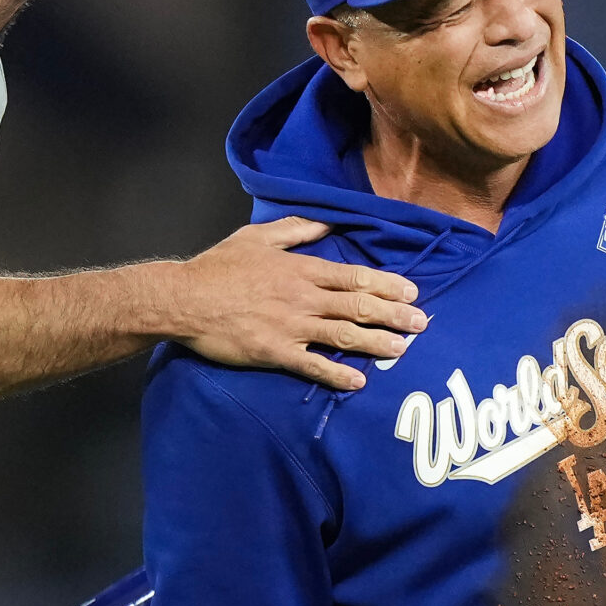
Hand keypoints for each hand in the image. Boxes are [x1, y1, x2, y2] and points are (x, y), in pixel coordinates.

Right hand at [167, 218, 426, 392]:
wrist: (184, 299)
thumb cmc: (217, 267)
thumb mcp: (256, 237)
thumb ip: (295, 230)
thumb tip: (326, 223)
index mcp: (301, 269)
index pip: (355, 277)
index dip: (387, 286)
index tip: (412, 293)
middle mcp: (303, 297)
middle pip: (358, 306)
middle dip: (394, 315)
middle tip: (422, 325)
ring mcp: (291, 326)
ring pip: (344, 335)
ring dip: (377, 343)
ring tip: (402, 351)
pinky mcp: (275, 352)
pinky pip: (313, 365)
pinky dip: (337, 374)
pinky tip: (359, 382)